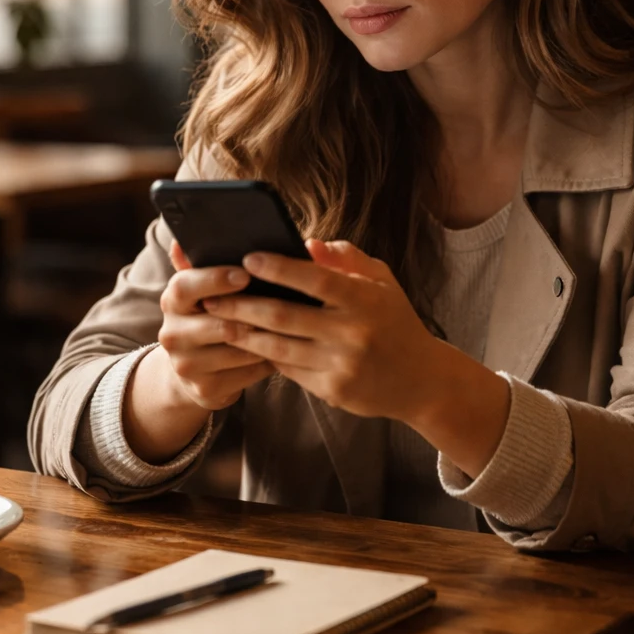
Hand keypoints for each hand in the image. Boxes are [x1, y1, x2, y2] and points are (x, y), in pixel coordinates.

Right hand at [154, 241, 274, 411]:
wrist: (194, 371)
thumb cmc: (209, 317)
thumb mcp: (201, 291)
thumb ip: (197, 265)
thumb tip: (180, 242)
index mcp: (172, 301)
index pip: (185, 286)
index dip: (215, 280)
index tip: (245, 274)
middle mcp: (171, 334)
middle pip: (214, 322)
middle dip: (250, 314)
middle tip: (280, 305)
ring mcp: (186, 365)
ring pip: (235, 350)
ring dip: (266, 339)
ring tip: (293, 327)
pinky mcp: (205, 390)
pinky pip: (246, 373)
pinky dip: (268, 362)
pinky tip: (287, 352)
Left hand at [201, 240, 442, 420]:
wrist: (421, 381)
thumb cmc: (395, 321)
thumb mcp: (381, 282)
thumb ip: (346, 258)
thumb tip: (307, 242)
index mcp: (365, 300)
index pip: (316, 279)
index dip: (279, 268)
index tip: (248, 258)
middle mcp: (353, 333)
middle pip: (285, 316)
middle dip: (243, 304)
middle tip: (212, 294)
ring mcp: (341, 366)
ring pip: (278, 347)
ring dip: (243, 333)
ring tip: (217, 319)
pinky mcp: (332, 391)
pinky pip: (289, 370)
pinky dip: (263, 354)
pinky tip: (243, 342)